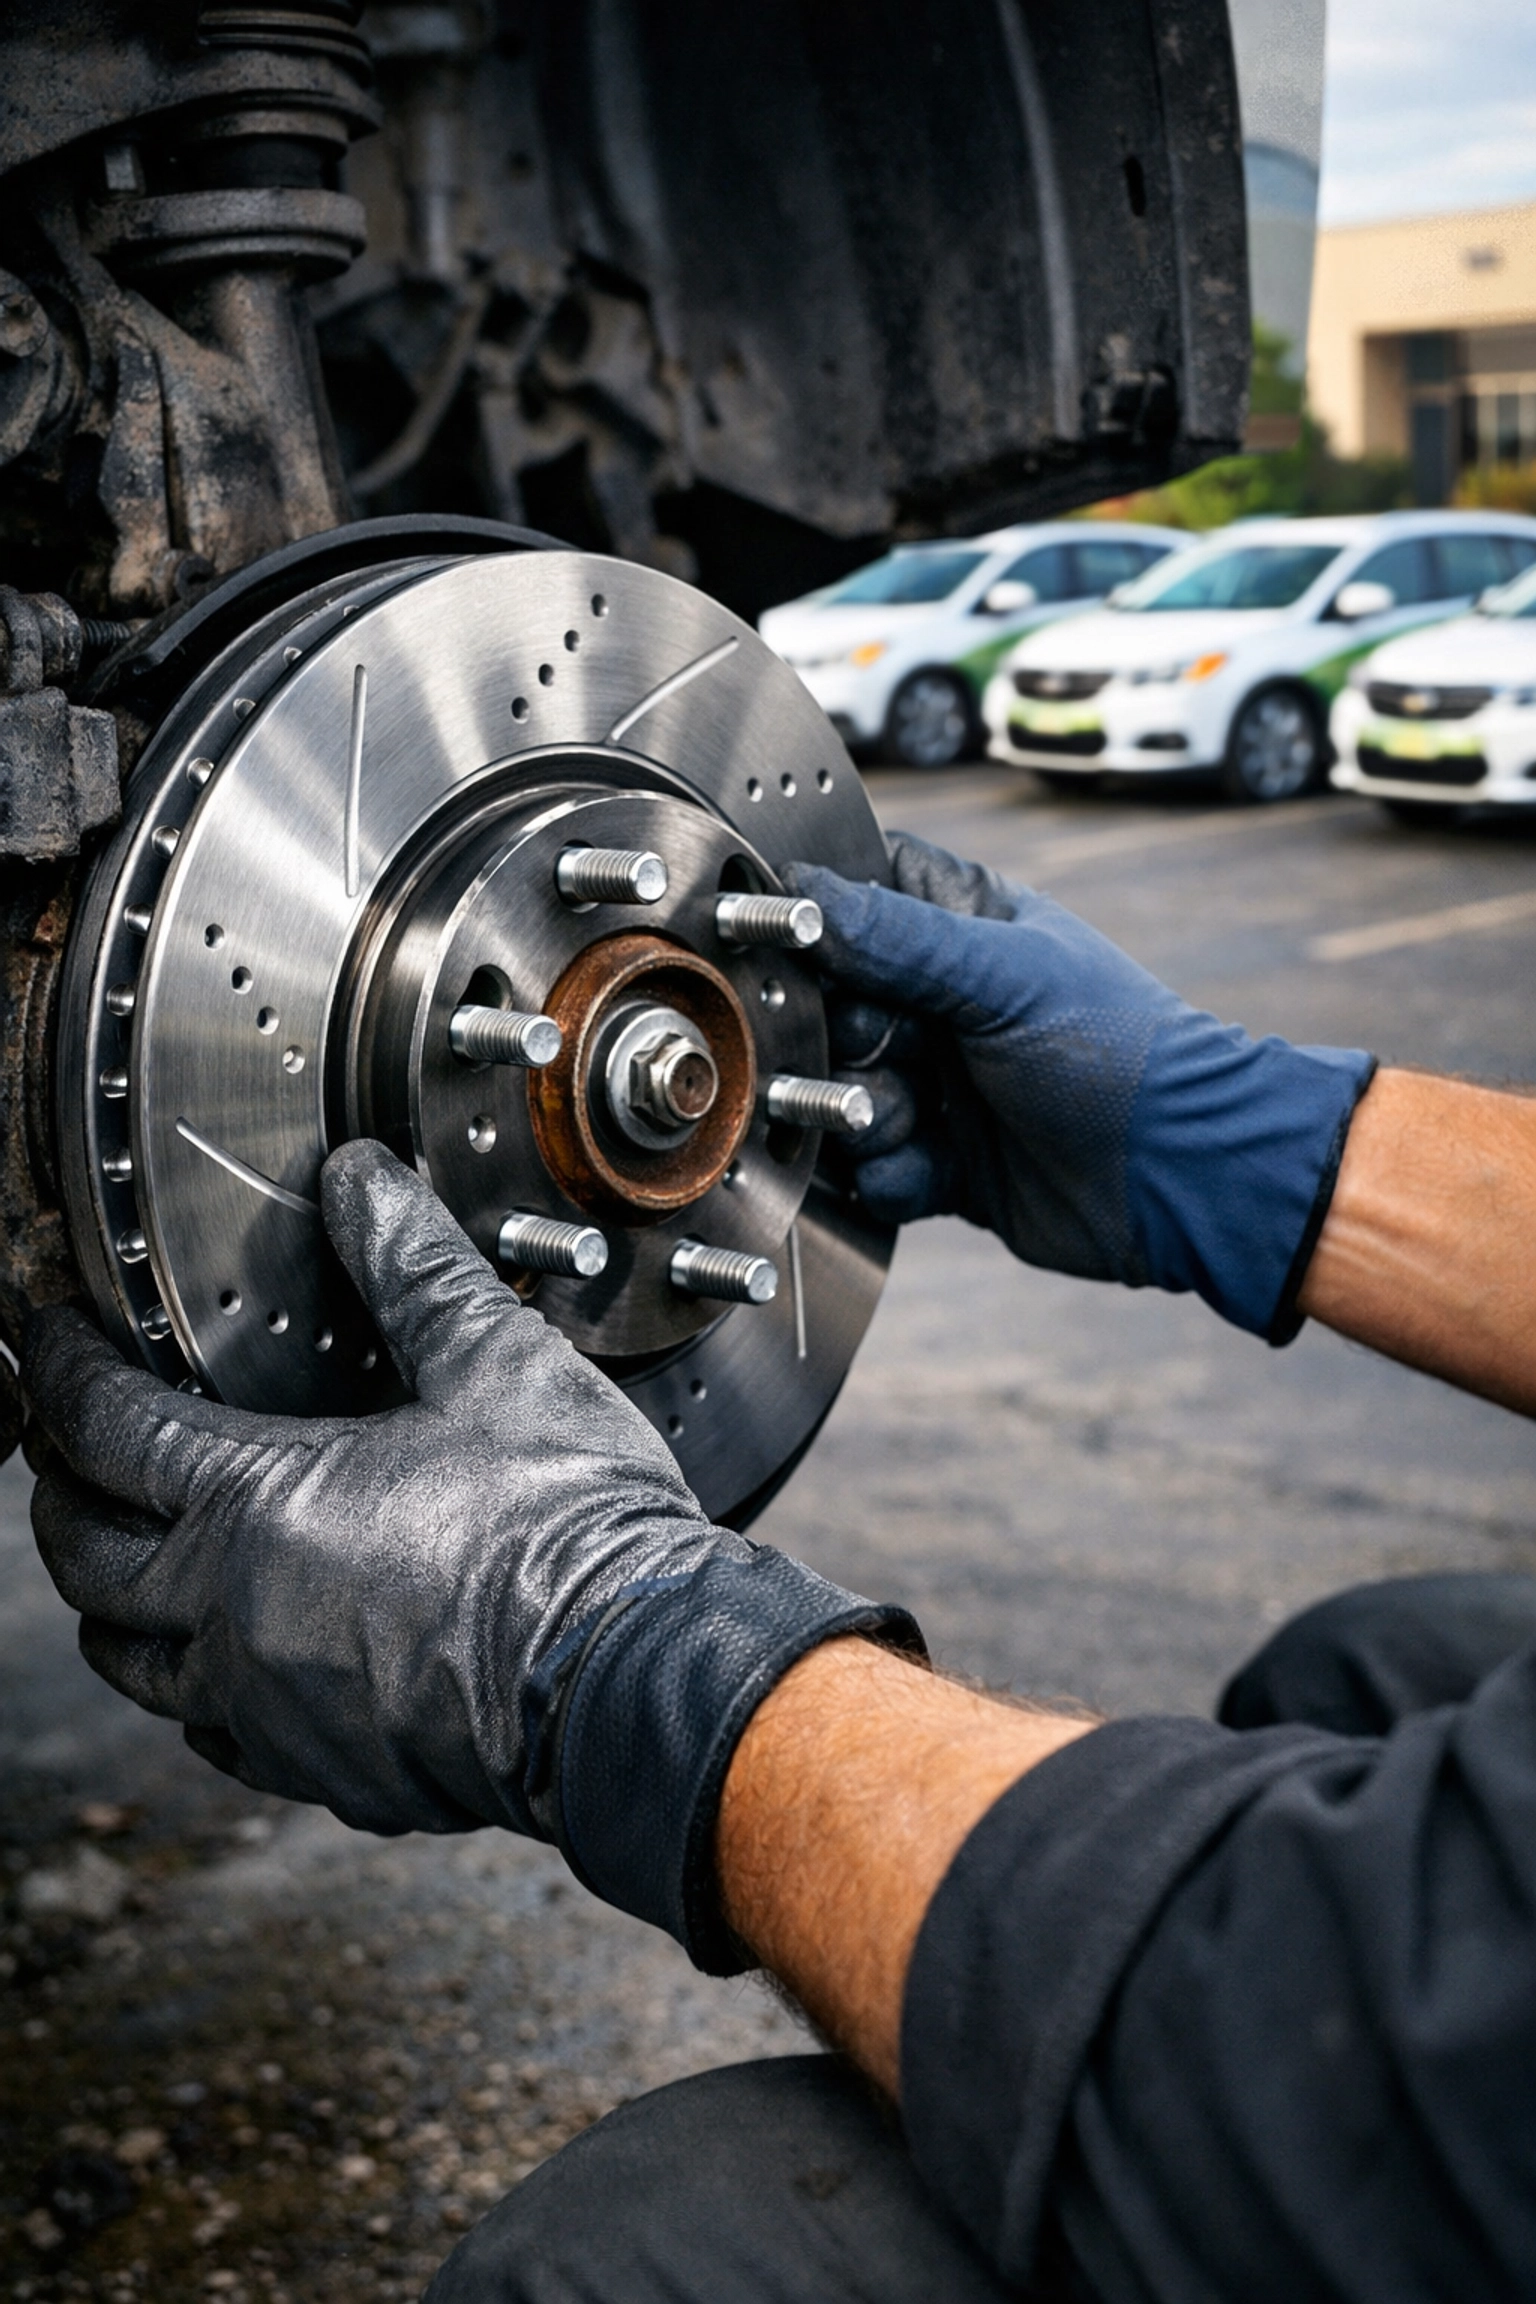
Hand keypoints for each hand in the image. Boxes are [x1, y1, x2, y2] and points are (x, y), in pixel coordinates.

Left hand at [26, 1143, 917, 1965]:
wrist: (631, 1681)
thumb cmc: (568, 1529)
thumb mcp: (495, 1367)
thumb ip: (412, 1269)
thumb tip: (361, 1182)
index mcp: (254, 1505)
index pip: (104, 1430)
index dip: (59, 1371)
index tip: (44, 1335)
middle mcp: (230, 1615)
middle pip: (81, 1553)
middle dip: (58, 1488)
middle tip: (68, 1441)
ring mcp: (266, 1706)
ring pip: (128, 1656)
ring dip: (111, 1593)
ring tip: (135, 1545)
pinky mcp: (317, 1770)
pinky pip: (210, 1727)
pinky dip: (193, 1678)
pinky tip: (234, 1649)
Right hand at [785, 833, 1374, 1339]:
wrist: (1180, 1177)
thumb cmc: (1119, 1053)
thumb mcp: (1004, 977)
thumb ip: (899, 938)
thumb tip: (803, 890)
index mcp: (961, 925)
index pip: (857, 889)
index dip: (815, 917)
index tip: (792, 945)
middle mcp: (941, 1001)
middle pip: (830, 1004)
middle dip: (841, 1040)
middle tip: (886, 1053)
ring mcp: (941, 1083)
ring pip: (840, 1092)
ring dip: (861, 1115)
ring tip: (912, 1122)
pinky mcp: (942, 1162)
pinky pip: (873, 1167)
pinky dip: (892, 1174)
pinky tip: (933, 1172)